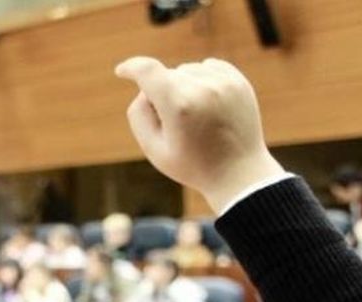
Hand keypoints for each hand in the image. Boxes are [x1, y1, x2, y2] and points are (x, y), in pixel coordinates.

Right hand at [115, 57, 283, 212]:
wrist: (240, 174)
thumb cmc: (193, 165)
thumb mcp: (154, 149)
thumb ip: (139, 115)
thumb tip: (145, 89)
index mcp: (179, 106)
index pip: (147, 70)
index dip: (131, 68)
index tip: (122, 71)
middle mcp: (203, 88)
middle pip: (166, 75)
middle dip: (161, 93)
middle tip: (173, 124)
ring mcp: (224, 83)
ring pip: (187, 70)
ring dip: (182, 87)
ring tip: (194, 117)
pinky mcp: (238, 81)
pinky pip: (208, 67)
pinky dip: (201, 81)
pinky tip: (206, 104)